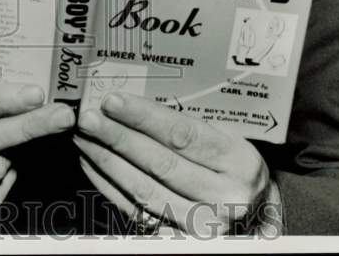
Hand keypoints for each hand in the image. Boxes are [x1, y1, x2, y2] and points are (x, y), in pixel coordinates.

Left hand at [73, 92, 269, 234]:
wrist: (254, 212)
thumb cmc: (232, 164)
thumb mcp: (227, 138)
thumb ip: (189, 125)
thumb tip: (134, 104)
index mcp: (239, 162)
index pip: (183, 136)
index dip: (144, 117)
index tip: (112, 100)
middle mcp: (224, 197)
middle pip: (160, 163)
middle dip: (118, 137)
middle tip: (88, 118)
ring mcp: (202, 224)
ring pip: (145, 189)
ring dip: (107, 161)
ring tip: (84, 137)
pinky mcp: (179, 238)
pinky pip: (136, 210)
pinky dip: (110, 186)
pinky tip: (93, 164)